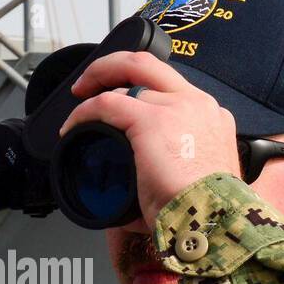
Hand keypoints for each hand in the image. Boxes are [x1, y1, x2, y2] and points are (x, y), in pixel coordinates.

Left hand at [59, 50, 241, 225]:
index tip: (123, 98)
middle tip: (89, 83)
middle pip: (148, 64)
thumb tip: (138, 188)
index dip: (140, 87)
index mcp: (211, 117)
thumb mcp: (195, 180)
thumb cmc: (205, 212)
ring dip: (95, 90)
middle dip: (112, 66)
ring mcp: (176, 107)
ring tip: (78, 110)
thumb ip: (174, 169)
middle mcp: (197, 104)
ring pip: (126, 79)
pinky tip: (72, 127)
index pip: (170, 86)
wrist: (212, 219)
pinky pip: (107, 103)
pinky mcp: (152, 120)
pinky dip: (84, 112)